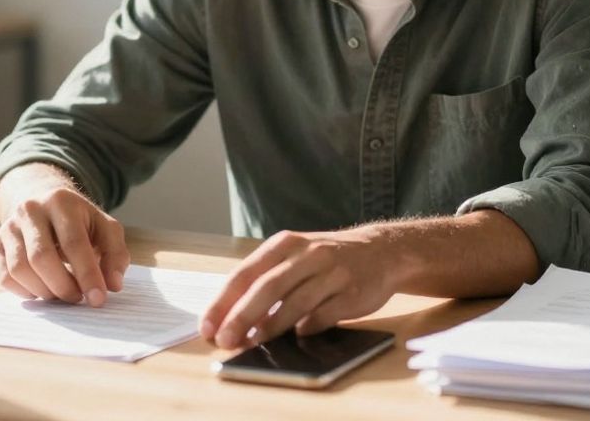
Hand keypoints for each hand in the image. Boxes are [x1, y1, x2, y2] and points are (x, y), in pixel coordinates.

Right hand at [0, 164, 129, 306]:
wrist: (44, 204)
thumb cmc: (80, 222)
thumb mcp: (105, 228)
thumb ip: (115, 254)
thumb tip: (113, 284)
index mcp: (61, 201)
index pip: (73, 242)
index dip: (87, 274)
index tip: (99, 298)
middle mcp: (30, 210)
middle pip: (41, 257)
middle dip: (63, 286)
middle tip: (79, 298)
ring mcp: (9, 226)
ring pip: (20, 269)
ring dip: (45, 291)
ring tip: (63, 294)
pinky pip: (6, 277)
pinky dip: (26, 291)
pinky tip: (44, 289)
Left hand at [199, 226, 396, 348]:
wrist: (381, 251)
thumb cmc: (327, 259)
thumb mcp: (295, 256)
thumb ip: (267, 280)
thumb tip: (232, 318)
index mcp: (285, 244)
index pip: (245, 273)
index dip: (223, 302)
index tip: (208, 327)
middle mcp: (307, 254)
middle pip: (268, 287)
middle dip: (242, 316)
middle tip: (225, 340)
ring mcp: (332, 272)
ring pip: (296, 301)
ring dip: (272, 326)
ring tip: (253, 344)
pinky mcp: (353, 290)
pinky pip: (326, 313)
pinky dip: (309, 326)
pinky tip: (297, 337)